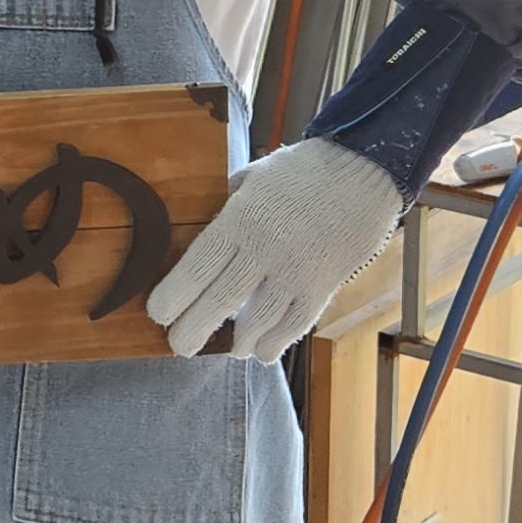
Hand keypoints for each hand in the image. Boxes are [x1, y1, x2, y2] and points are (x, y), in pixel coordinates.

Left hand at [147, 139, 403, 362]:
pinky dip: (276, 343)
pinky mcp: (324, 285)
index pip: (198, 267)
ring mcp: (296, 271)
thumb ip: (230, 202)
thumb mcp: (254, 177)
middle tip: (180, 346)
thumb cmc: (304, 170)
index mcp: (240, 220)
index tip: (158, 314)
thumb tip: (212, 221)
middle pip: (220, 300)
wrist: (363, 170)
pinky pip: (296, 324)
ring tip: (225, 349)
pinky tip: (260, 352)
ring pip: (258, 321)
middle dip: (194, 329)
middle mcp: (264, 250)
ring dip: (238, 343)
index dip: (174, 296)